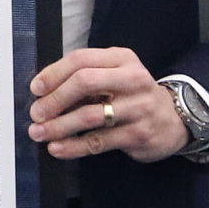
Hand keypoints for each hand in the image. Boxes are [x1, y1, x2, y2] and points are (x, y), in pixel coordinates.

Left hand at [28, 47, 186, 161]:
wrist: (173, 120)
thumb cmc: (133, 96)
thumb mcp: (116, 76)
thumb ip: (86, 78)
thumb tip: (44, 93)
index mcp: (122, 59)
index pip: (81, 59)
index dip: (53, 74)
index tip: (35, 89)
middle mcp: (132, 79)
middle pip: (85, 82)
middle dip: (55, 99)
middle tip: (36, 113)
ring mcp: (138, 107)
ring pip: (89, 115)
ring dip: (59, 126)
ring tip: (39, 133)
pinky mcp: (138, 134)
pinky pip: (99, 141)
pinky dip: (73, 146)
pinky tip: (57, 149)